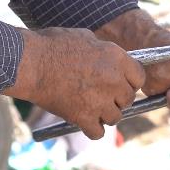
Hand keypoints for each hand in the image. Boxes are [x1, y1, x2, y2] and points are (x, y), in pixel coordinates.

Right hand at [7, 27, 145, 138]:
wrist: (29, 63)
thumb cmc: (52, 45)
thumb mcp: (84, 37)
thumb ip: (102, 50)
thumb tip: (108, 58)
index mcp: (116, 58)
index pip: (139, 77)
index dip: (130, 81)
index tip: (120, 83)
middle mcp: (113, 81)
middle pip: (128, 99)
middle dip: (117, 98)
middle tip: (101, 96)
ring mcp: (100, 101)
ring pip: (115, 117)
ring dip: (105, 114)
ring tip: (90, 107)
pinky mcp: (84, 117)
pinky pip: (98, 132)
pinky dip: (92, 129)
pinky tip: (83, 121)